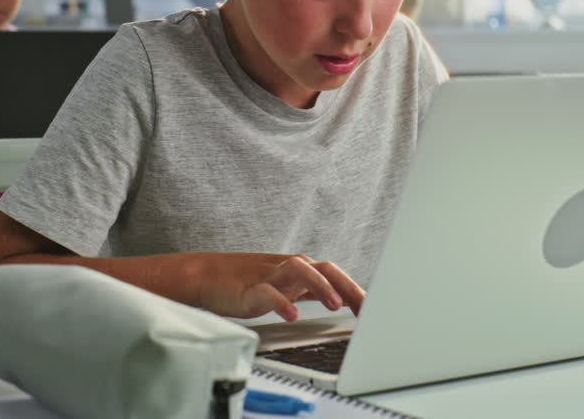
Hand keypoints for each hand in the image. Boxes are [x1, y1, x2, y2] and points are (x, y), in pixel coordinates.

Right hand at [194, 253, 365, 322]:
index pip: (336, 276)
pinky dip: (283, 301)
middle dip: (348, 286)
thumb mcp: (287, 286)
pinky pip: (269, 292)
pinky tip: (292, 314)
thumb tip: (343, 299)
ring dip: (321, 286)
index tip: (376, 309)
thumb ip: (313, 290)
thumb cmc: (248, 283)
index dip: (357, 290)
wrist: (207, 277)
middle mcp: (290, 268)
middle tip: (366, 306)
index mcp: (301, 270)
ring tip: (335, 305)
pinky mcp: (251, 288)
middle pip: (326, 269)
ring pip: (301, 271)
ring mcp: (271, 275)